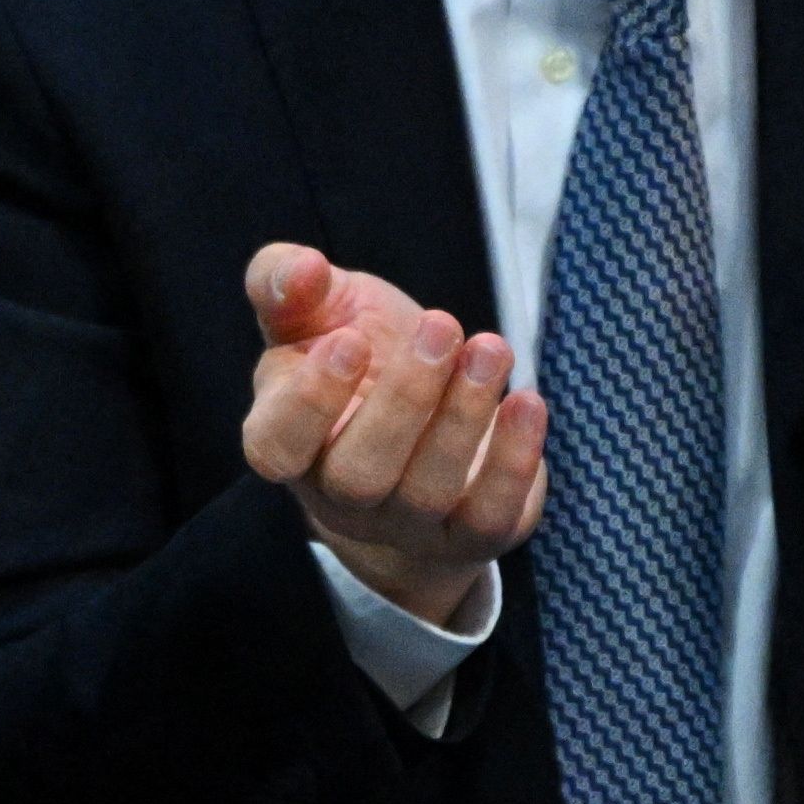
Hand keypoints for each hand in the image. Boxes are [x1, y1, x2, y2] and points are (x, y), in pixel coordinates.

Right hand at [239, 241, 547, 631]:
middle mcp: (339, 496)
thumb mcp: (315, 312)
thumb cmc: (356, 360)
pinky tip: (526, 402)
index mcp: (284, 439)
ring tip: (492, 348)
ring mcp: (405, 525)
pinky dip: (513, 460)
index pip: (276, 445)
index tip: (350, 340)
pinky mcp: (471, 535)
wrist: (417, 426)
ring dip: (464, 415)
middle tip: (442, 326)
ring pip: (428, 493)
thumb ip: (286, 282)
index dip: (310, 402)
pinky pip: (491, 517)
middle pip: (359, 475)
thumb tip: (303, 267)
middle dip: (406, 399)